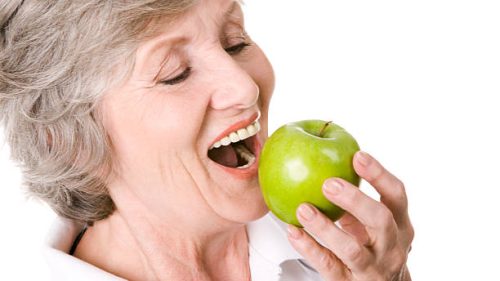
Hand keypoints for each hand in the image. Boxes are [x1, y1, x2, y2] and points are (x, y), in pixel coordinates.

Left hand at [287, 151, 413, 280]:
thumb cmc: (372, 249)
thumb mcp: (373, 226)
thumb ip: (355, 203)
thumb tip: (324, 165)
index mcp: (401, 226)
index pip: (397, 196)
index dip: (379, 174)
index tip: (357, 156)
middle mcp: (392, 247)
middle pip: (381, 219)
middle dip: (355, 199)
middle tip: (328, 183)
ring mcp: (373, 268)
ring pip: (351, 248)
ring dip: (325, 227)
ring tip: (303, 208)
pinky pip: (328, 265)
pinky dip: (309, 248)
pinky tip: (294, 232)